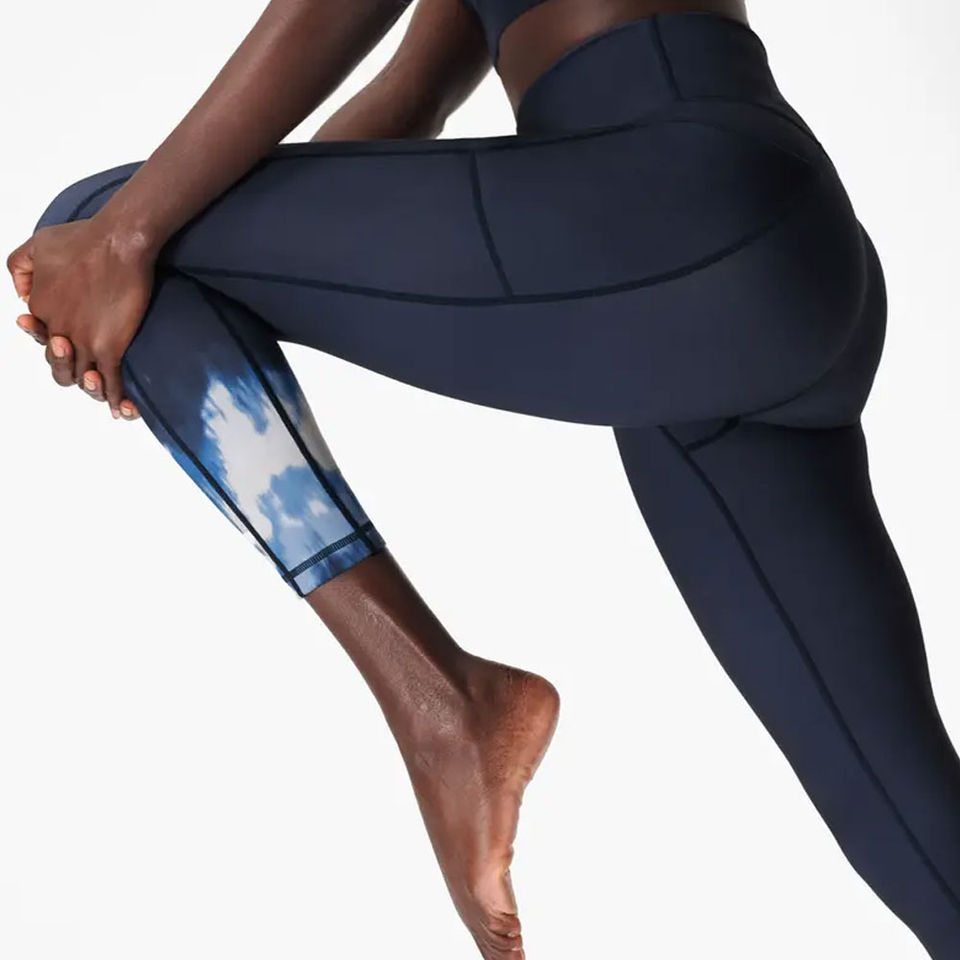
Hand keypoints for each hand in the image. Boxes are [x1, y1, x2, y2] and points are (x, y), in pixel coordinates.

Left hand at [7, 216, 155, 417]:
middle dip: (70, 370)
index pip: (43, 339)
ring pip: (85, 380)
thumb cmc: (82, 239)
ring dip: (94, 389)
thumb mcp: (37, 245)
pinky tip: (122, 408)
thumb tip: (21, 296)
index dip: (54, 343)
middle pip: (60, 367)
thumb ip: (21, 269)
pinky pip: (112, 382)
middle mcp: (59, 331)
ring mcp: (84, 343)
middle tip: (86, 365)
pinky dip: (117, 399)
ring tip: (102, 386)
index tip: (67, 341)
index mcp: (41, 310)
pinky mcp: (109, 347)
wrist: (117, 242)